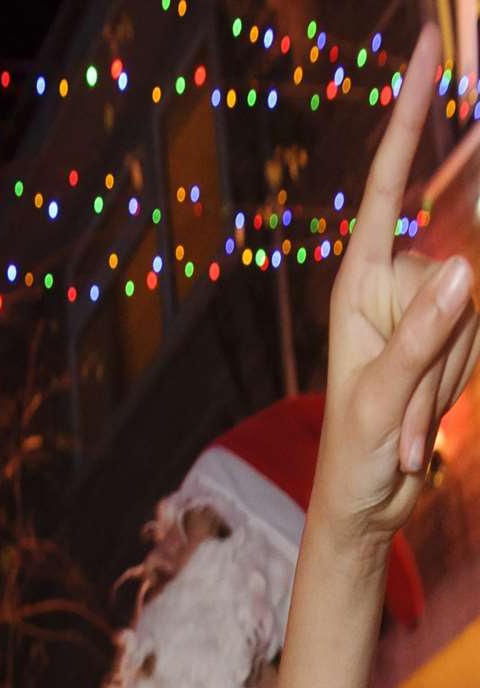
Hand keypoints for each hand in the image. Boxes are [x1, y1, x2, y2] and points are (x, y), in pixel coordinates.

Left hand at [317, 23, 478, 540]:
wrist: (367, 505)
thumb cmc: (351, 457)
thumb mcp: (378, 400)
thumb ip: (420, 336)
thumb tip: (465, 270)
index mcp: (356, 283)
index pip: (387, 186)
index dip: (409, 117)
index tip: (428, 50)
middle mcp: (392, 286)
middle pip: (455, 272)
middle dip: (439, 356)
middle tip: (402, 416)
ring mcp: (426, 311)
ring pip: (475, 315)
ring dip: (447, 379)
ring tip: (406, 422)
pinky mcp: (450, 340)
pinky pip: (478, 343)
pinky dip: (455, 389)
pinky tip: (422, 425)